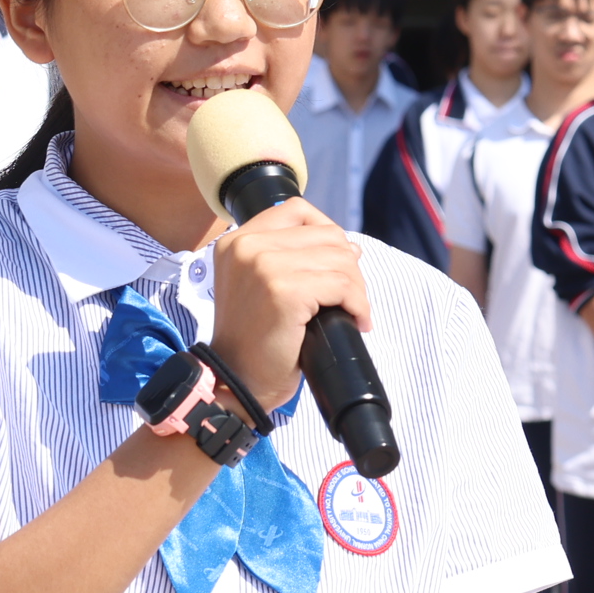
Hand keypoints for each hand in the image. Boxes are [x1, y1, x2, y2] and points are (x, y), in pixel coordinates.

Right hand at [208, 198, 372, 418]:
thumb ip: (291, 257)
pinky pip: (342, 286)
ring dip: (356, 288)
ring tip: (352, 311)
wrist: (235, 381)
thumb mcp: (260, 285)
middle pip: (326, 235)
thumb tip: (351, 247)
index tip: (335, 266)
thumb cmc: (253, 340)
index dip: (327, 234)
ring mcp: (264, 266)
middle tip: (348, 299)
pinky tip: (356, 321)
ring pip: (340, 259)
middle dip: (348, 267)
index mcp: (237, 241)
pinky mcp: (285, 291)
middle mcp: (247, 246)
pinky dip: (358, 304)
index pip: (298, 211)